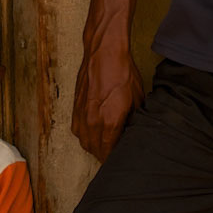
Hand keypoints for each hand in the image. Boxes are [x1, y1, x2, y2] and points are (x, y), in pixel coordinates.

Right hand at [71, 40, 144, 161]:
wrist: (104, 54)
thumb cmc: (122, 73)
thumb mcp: (137, 99)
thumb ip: (134, 121)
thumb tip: (134, 132)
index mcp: (110, 122)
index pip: (109, 152)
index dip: (115, 158)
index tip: (121, 159)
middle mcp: (93, 122)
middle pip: (95, 150)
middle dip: (104, 155)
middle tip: (114, 154)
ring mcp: (82, 115)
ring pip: (85, 142)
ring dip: (94, 146)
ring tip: (104, 145)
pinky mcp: (75, 108)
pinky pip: (77, 131)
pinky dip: (85, 135)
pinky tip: (94, 132)